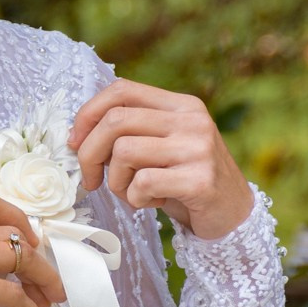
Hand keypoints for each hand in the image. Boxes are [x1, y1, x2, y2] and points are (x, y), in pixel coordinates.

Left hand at [67, 77, 254, 239]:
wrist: (232, 216)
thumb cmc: (185, 181)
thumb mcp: (162, 147)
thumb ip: (131, 133)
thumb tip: (78, 137)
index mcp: (181, 105)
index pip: (121, 90)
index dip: (88, 114)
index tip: (75, 143)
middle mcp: (192, 120)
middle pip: (115, 121)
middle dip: (89, 153)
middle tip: (90, 179)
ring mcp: (198, 149)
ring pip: (124, 152)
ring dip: (116, 181)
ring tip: (132, 193)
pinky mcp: (200, 180)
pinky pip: (142, 183)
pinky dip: (136, 199)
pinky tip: (153, 203)